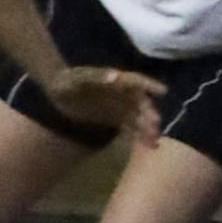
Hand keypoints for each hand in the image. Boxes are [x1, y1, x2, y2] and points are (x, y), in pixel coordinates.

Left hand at [40, 62, 164, 145]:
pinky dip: (139, 136)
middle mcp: (123, 93)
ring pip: (139, 118)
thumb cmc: (68, 81)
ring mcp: (121, 107)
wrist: (58, 92)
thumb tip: (114, 77)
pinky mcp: (116, 119)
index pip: (136, 82)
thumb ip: (97, 77)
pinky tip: (147, 146)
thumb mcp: (79, 77)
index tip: (163, 92)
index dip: (149, 85)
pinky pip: (131, 127)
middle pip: (140, 103)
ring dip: (148, 129)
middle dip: (149, 114)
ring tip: (154, 142)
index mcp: (117, 80)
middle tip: (156, 127)